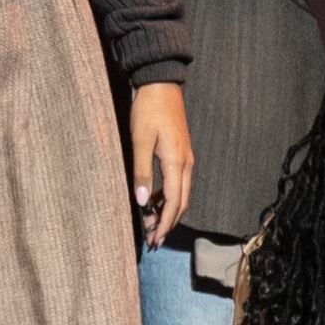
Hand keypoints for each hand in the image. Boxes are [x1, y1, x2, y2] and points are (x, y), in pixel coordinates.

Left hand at [123, 79, 195, 242]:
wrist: (161, 83)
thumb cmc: (148, 110)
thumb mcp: (139, 140)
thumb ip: (141, 172)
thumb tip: (142, 202)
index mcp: (176, 162)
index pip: (173, 203)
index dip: (164, 224)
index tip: (155, 240)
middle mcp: (186, 163)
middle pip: (181, 202)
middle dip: (168, 223)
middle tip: (154, 240)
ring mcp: (185, 158)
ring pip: (181, 193)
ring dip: (168, 211)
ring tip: (152, 224)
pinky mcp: (181, 152)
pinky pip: (178, 182)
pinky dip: (167, 196)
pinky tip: (153, 200)